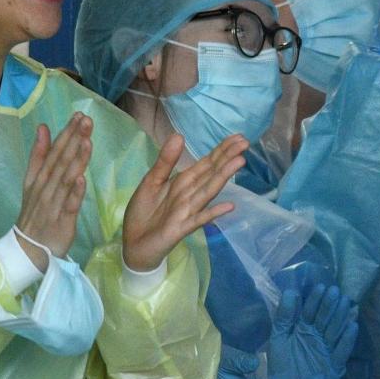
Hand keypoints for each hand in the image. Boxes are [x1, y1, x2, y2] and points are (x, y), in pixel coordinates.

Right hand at [16, 113, 92, 268]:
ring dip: (76, 160)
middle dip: (73, 139)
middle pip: (60, 161)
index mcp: (39, 177)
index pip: (54, 151)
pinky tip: (82, 179)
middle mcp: (45, 187)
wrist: (28, 249)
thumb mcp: (32, 182)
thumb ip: (39, 155)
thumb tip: (43, 127)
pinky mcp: (61, 221)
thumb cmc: (36, 213)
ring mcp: (53, 204)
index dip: (66, 133)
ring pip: (65, 179)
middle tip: (86, 119)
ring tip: (87, 141)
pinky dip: (75, 193)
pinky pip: (68, 205)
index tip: (79, 115)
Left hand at [122, 133, 247, 270]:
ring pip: (208, 191)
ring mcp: (188, 211)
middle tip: (246, 143)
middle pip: (211, 174)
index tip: (238, 137)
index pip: (207, 163)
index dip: (221, 150)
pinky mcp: (181, 228)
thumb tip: (179, 135)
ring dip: (223, 177)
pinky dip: (213, 213)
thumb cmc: (144, 213)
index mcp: (184, 182)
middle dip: (227, 158)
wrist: (133, 243)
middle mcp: (190, 195)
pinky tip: (229, 206)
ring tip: (239, 162)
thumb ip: (165, 161)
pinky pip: (198, 220)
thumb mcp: (151, 181)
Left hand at [266, 285, 357, 378]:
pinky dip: (348, 339)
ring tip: (345, 302)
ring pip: (335, 331)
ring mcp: (327, 351)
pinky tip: (353, 325)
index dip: (315, 300)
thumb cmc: (282, 367)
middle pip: (325, 319)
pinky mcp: (335, 366)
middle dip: (329, 305)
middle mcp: (318, 338)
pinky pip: (342, 351)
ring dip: (340, 317)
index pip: (310, 312)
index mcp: (304, 330)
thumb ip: (284, 317)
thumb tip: (291, 291)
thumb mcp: (279, 339)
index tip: (320, 286)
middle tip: (334, 291)